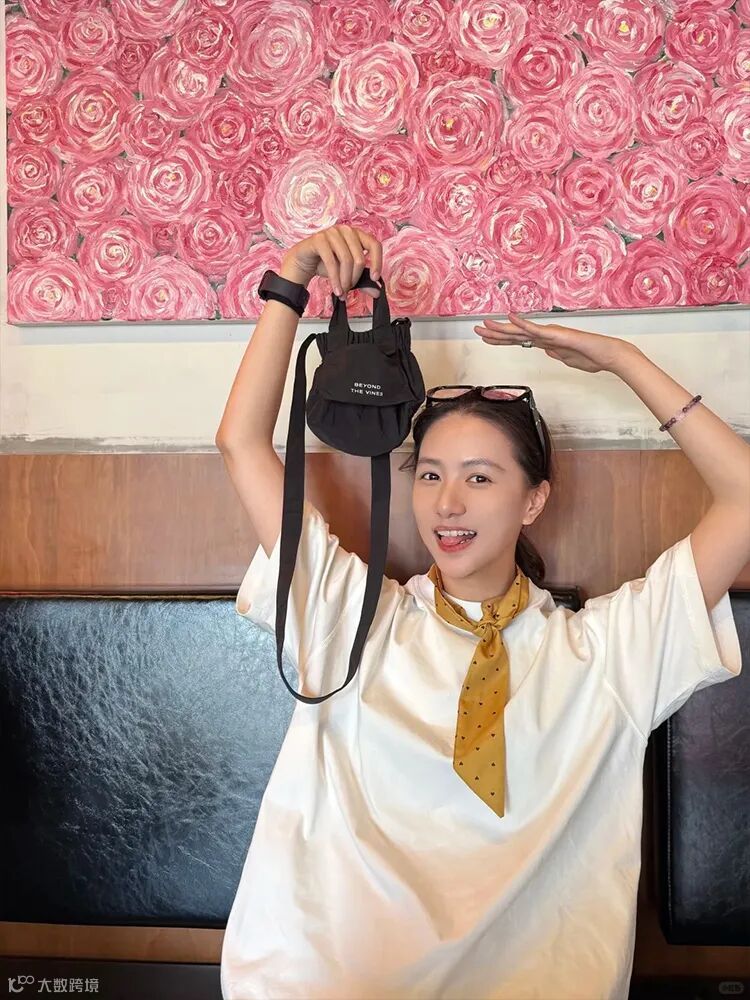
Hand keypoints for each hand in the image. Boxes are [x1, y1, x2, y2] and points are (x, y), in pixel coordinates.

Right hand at [280, 225, 381, 299]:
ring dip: (344, 280)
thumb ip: (362, 281)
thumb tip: (377, 292)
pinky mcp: (319, 239)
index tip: (374, 278)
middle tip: (349, 290)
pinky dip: (335, 279)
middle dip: (354, 278)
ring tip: (341, 292)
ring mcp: (332, 232)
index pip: (374, 244)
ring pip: (346, 260)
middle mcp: (346, 230)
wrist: (303, 262)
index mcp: (356, 234)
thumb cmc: (326, 264)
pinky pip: (331, 261)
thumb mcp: (347, 273)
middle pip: (359, 257)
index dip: (377, 262)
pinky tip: (335, 290)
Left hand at [473, 312, 631, 373]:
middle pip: (515, 334)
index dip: (501, 340)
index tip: (486, 338)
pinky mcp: (556, 335)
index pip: (518, 341)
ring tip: (484, 324)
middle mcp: (545, 336)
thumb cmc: (591, 357)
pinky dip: (522, 323)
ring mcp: (550, 334)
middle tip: (476, 329)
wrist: (608, 355)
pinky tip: (510, 318)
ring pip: (521, 331)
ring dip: (501, 328)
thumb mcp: (567, 359)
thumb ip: (556, 354)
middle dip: (494, 333)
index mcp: (546, 342)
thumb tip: (546, 351)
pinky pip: (535, 330)